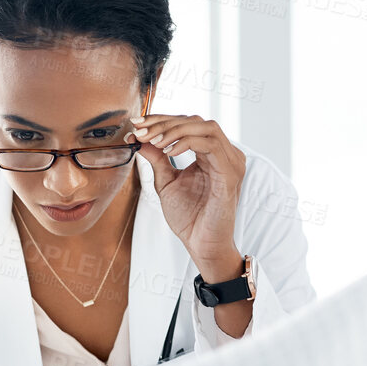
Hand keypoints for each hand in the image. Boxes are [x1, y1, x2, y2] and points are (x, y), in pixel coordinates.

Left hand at [132, 113, 245, 281]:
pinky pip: (210, 146)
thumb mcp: (166, 182)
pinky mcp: (230, 173)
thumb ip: (157, 159)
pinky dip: (187, 143)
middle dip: (164, 122)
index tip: (136, 124)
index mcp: (212, 154)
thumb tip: (139, 138)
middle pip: (195, 121)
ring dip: (174, 130)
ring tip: (153, 141)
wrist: (201, 244)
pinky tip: (168, 152)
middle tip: (140, 130)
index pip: (188, 124)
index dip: (161, 120)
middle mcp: (225, 153)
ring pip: (204, 127)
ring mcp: (230, 162)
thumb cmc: (189, 218)